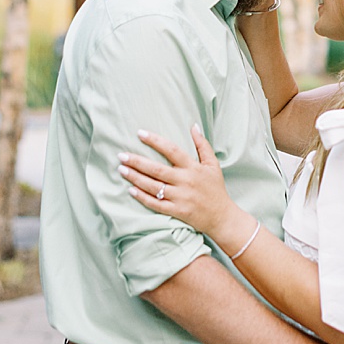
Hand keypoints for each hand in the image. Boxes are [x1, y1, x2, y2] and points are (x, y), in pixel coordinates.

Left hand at [118, 126, 245, 246]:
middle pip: (157, 169)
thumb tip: (193, 125)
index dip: (155, 141)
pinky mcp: (176, 211)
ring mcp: (180, 198)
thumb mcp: (213, 164)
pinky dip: (142, 197)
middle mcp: (185, 181)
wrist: (222, 217)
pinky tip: (131, 190)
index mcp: (193, 167)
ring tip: (121, 169)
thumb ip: (202, 145)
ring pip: (153, 186)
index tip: (140, 133)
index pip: (172, 150)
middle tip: (121, 155)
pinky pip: (156, 204)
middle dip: (137, 161)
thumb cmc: (216, 188)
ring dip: (135, 178)